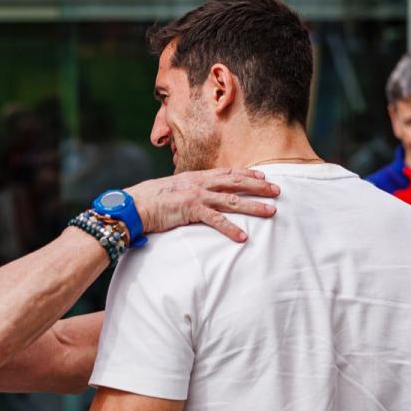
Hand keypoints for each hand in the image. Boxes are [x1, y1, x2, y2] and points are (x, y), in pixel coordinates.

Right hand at [125, 168, 278, 241]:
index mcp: (196, 177)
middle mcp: (199, 183)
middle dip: (259, 186)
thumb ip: (188, 191)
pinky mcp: (190, 210)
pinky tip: (243, 237)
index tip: (263, 174)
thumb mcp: (173, 190)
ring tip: (272, 211)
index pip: (227, 172)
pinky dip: (230, 229)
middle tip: (277, 190)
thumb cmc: (150, 200)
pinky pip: (215, 220)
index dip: (247, 173)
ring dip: (254, 206)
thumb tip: (196, 197)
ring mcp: (196, 195)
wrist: (133, 205)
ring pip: (232, 200)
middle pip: (236, 182)